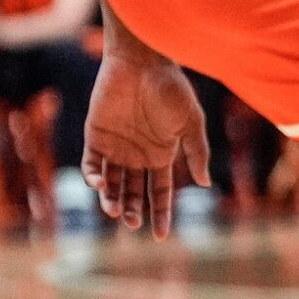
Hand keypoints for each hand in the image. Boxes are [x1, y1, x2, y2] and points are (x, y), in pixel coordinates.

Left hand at [82, 50, 211, 235]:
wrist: (142, 63)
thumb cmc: (171, 89)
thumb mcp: (191, 122)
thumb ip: (197, 152)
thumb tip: (207, 184)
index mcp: (162, 155)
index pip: (160, 192)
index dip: (160, 214)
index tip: (159, 236)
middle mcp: (138, 155)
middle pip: (134, 192)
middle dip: (133, 211)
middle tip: (132, 224)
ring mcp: (115, 147)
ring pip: (111, 184)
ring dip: (112, 200)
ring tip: (115, 210)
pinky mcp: (95, 136)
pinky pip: (91, 164)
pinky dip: (92, 177)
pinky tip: (100, 183)